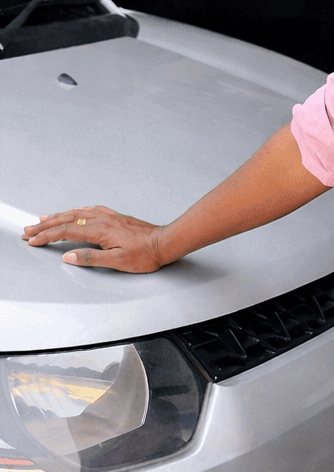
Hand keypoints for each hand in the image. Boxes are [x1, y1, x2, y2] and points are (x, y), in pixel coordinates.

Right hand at [23, 206, 166, 272]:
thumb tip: (69, 256)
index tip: (33, 240)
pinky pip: (90, 210)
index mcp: (100, 231)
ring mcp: (109, 217)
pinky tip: (74, 211)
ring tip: (43, 218)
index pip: (66, 232)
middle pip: (68, 219)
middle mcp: (102, 220)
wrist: (165, 242)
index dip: (47, 236)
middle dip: (46, 224)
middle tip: (30, 229)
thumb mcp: (117, 262)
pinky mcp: (116, 217)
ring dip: (58, 216)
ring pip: (77, 213)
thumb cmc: (145, 255)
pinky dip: (77, 211)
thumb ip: (92, 258)